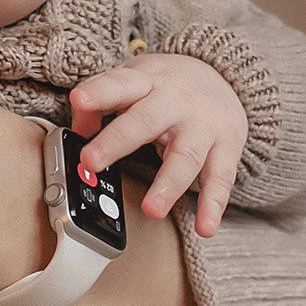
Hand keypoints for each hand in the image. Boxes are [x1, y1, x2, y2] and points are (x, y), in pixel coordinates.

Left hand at [70, 54, 247, 236]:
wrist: (223, 77)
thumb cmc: (166, 86)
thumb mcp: (133, 80)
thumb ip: (103, 101)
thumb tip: (78, 131)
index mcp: (146, 81)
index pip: (120, 83)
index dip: (99, 92)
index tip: (79, 99)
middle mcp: (175, 101)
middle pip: (146, 121)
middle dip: (118, 141)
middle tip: (91, 161)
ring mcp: (202, 126)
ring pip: (186, 155)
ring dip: (168, 184)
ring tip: (151, 210)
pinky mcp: (226, 148)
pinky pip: (221, 179)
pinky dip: (213, 205)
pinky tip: (205, 227)